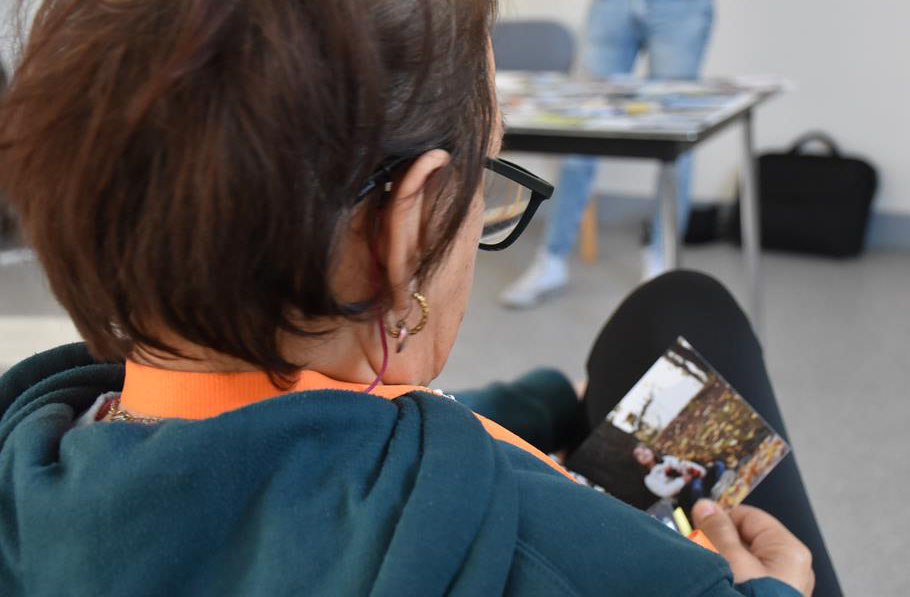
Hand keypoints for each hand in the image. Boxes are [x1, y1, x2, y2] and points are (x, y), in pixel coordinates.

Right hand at [692, 499, 814, 595]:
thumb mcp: (728, 559)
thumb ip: (717, 530)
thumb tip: (706, 507)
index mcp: (788, 550)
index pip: (750, 517)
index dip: (721, 518)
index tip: (698, 523)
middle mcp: (791, 568)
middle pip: (746, 540)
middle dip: (718, 543)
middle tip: (698, 549)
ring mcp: (781, 588)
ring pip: (743, 562)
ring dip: (720, 562)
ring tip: (707, 572)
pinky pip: (745, 580)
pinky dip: (728, 579)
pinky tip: (716, 585)